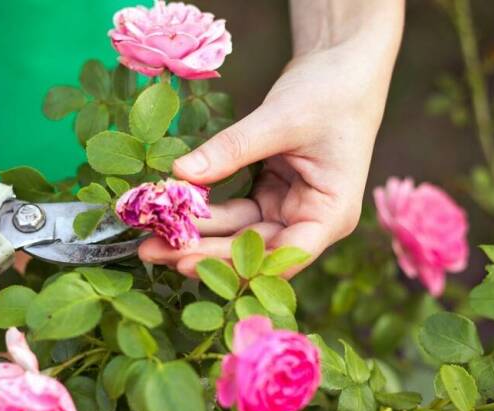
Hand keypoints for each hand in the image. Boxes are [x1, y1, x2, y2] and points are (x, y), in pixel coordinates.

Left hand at [138, 7, 402, 277]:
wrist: (342, 63)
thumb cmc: (330, 91)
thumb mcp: (280, 119)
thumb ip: (232, 149)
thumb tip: (181, 173)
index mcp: (331, 214)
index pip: (282, 255)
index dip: (234, 264)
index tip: (186, 262)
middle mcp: (311, 220)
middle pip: (254, 249)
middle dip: (203, 251)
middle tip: (152, 251)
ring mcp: (289, 209)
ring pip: (238, 233)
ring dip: (198, 234)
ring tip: (150, 238)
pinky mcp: (271, 195)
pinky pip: (234, 213)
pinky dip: (205, 213)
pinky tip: (171, 213)